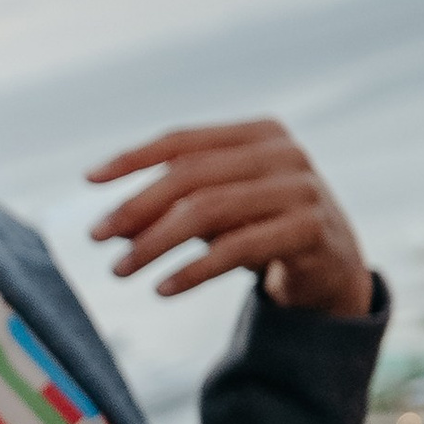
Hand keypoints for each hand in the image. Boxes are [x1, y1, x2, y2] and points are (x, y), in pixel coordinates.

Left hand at [86, 119, 373, 317]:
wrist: (333, 269)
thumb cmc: (265, 229)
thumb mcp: (218, 211)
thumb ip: (172, 208)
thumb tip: (110, 225)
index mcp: (257, 134)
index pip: (184, 140)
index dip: (133, 158)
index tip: (90, 180)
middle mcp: (282, 152)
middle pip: (191, 174)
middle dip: (137, 207)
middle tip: (97, 238)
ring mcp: (301, 188)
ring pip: (210, 210)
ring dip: (156, 243)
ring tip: (121, 270)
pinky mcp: (311, 229)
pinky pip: (238, 248)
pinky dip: (194, 270)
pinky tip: (163, 289)